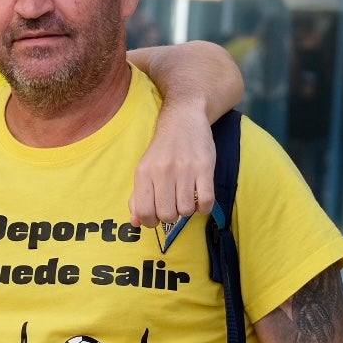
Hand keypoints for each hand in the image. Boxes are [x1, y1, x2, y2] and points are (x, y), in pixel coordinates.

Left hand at [129, 102, 214, 227]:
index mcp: (144, 174)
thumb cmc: (162, 150)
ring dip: (187, 211)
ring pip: (186, 210)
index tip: (156, 217)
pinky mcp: (205, 168)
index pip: (143, 212)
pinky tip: (200, 200)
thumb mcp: (144, 170)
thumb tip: (136, 222)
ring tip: (186, 199)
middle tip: (173, 206)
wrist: (183, 120)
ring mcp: (185, 170)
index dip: (150, 222)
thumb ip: (138, 197)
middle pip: (166, 215)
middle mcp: (163, 172)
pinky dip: (203, 208)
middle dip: (170, 217)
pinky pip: (206, 201)